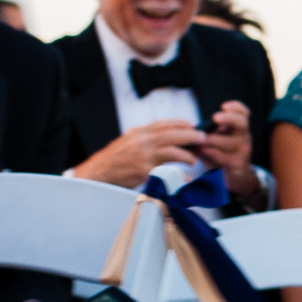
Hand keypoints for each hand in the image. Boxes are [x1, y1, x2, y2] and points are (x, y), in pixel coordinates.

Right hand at [73, 120, 203, 187]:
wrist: (99, 173)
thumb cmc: (114, 160)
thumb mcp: (128, 142)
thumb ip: (145, 138)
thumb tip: (164, 138)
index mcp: (139, 132)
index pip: (164, 123)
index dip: (181, 123)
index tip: (192, 125)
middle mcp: (142, 140)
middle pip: (173, 134)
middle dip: (191, 135)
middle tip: (202, 138)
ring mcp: (144, 155)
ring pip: (173, 150)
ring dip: (187, 154)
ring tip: (193, 159)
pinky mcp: (145, 170)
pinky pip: (167, 171)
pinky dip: (178, 174)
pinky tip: (185, 178)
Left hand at [199, 101, 260, 201]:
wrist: (236, 177)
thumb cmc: (222, 155)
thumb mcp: (214, 141)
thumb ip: (202, 134)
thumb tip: (183, 130)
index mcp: (238, 128)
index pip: (243, 112)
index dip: (235, 107)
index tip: (223, 106)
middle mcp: (243, 137)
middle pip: (242, 123)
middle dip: (229, 118)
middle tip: (215, 117)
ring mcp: (243, 151)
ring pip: (231, 142)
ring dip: (214, 140)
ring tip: (200, 140)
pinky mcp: (238, 165)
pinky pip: (226, 158)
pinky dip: (214, 154)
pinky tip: (204, 151)